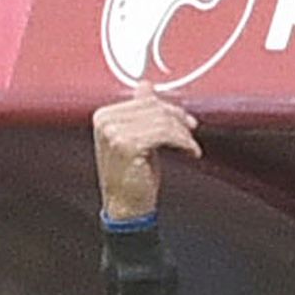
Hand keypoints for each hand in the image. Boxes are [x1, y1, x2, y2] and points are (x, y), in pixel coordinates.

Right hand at [92, 82, 201, 219]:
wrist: (125, 208)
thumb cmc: (130, 179)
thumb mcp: (134, 139)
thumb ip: (139, 113)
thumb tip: (146, 87)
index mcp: (104, 116)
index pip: (143, 100)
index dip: (168, 108)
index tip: (184, 119)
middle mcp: (106, 121)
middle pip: (153, 107)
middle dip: (178, 119)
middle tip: (191, 131)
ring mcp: (115, 132)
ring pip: (162, 120)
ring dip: (183, 134)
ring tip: (190, 146)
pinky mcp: (128, 144)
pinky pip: (165, 134)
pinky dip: (183, 142)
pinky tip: (190, 151)